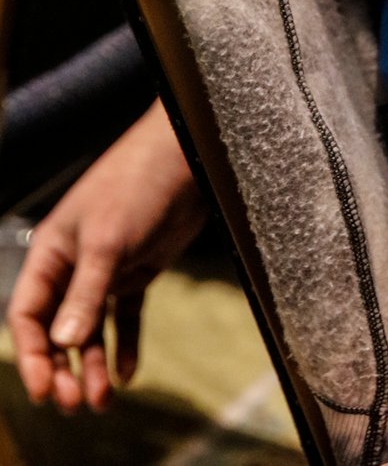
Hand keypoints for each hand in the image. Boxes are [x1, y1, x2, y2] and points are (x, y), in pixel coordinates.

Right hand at [5, 101, 206, 412]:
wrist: (184, 157)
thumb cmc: (136, 185)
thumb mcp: (108, 241)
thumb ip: (86, 292)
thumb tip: (63, 344)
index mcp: (51, 255)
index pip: (29, 316)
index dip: (33, 356)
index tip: (43, 390)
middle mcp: (74, 267)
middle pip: (58, 330)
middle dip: (63, 368)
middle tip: (75, 403)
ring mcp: (107, 270)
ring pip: (91, 328)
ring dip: (93, 363)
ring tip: (102, 400)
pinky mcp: (139, 270)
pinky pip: (126, 315)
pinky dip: (127, 343)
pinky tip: (130, 372)